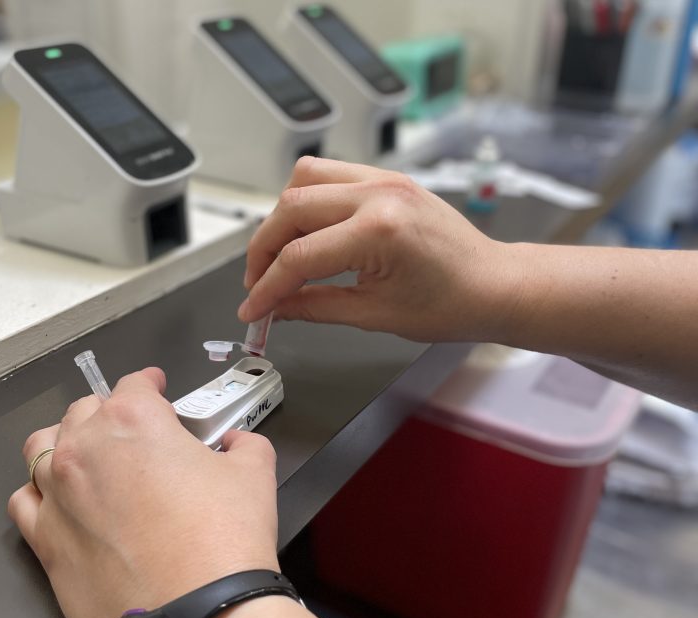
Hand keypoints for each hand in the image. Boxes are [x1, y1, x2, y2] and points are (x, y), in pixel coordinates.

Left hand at [8, 368, 279, 617]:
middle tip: (136, 435)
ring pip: (43, 449)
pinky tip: (61, 502)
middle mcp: (84, 448)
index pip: (134, 384)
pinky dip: (40, 494)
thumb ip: (244, 445)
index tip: (157, 388)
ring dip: (66, 444)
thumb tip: (235, 444)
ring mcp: (57, 496)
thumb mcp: (254, 475)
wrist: (199, 617)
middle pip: (85, 412)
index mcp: (134, 421)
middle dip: (111, 414)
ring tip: (88, 459)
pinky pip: (24, 502)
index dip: (150, 384)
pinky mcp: (45, 542)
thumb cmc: (227, 539)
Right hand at [239, 157, 516, 342]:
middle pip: (290, 210)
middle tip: (258, 284)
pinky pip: (330, 175)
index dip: (266, 288)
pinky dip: (308, 200)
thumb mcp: (375, 315)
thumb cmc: (453, 303)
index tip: (252, 308)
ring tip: (279, 255)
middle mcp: (378, 193)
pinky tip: (307, 230)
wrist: (494, 285)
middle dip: (263, 250)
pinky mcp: (387, 178)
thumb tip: (277, 308)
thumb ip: (315, 308)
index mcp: (379, 231)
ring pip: (304, 179)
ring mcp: (383, 179)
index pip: (298, 258)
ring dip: (281, 218)